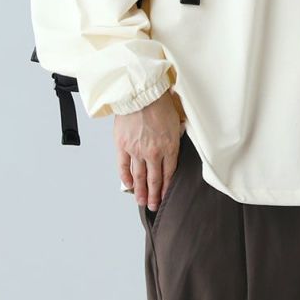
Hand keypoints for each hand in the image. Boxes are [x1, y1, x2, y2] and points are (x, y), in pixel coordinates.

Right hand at [116, 88, 184, 209]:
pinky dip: (126, 177)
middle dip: (155, 195)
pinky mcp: (123, 146)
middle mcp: (154, 153)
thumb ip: (175, 138)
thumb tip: (174, 146)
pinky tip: (129, 185)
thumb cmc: (159, 103)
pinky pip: (124, 166)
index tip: (165, 197)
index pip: (169, 174)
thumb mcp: (176, 121)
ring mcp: (137, 151)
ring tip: (142, 202)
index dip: (167, 188)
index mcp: (169, 147)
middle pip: (155, 180)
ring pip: (140, 177)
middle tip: (153, 206)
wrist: (140, 94)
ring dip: (141, 191)